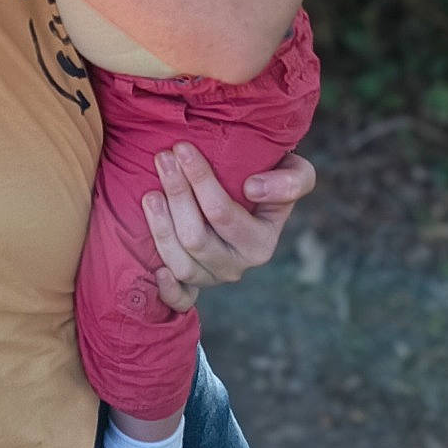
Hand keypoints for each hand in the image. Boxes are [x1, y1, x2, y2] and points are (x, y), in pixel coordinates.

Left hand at [142, 143, 317, 311]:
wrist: (253, 196)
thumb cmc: (270, 179)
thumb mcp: (296, 173)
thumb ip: (291, 181)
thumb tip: (253, 188)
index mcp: (261, 243)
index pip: (222, 213)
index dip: (200, 180)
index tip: (182, 148)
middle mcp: (237, 266)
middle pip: (196, 237)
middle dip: (176, 194)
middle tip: (163, 158)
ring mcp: (213, 278)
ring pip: (181, 263)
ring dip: (161, 228)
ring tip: (150, 194)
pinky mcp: (194, 286)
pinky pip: (181, 300)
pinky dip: (168, 290)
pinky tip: (156, 270)